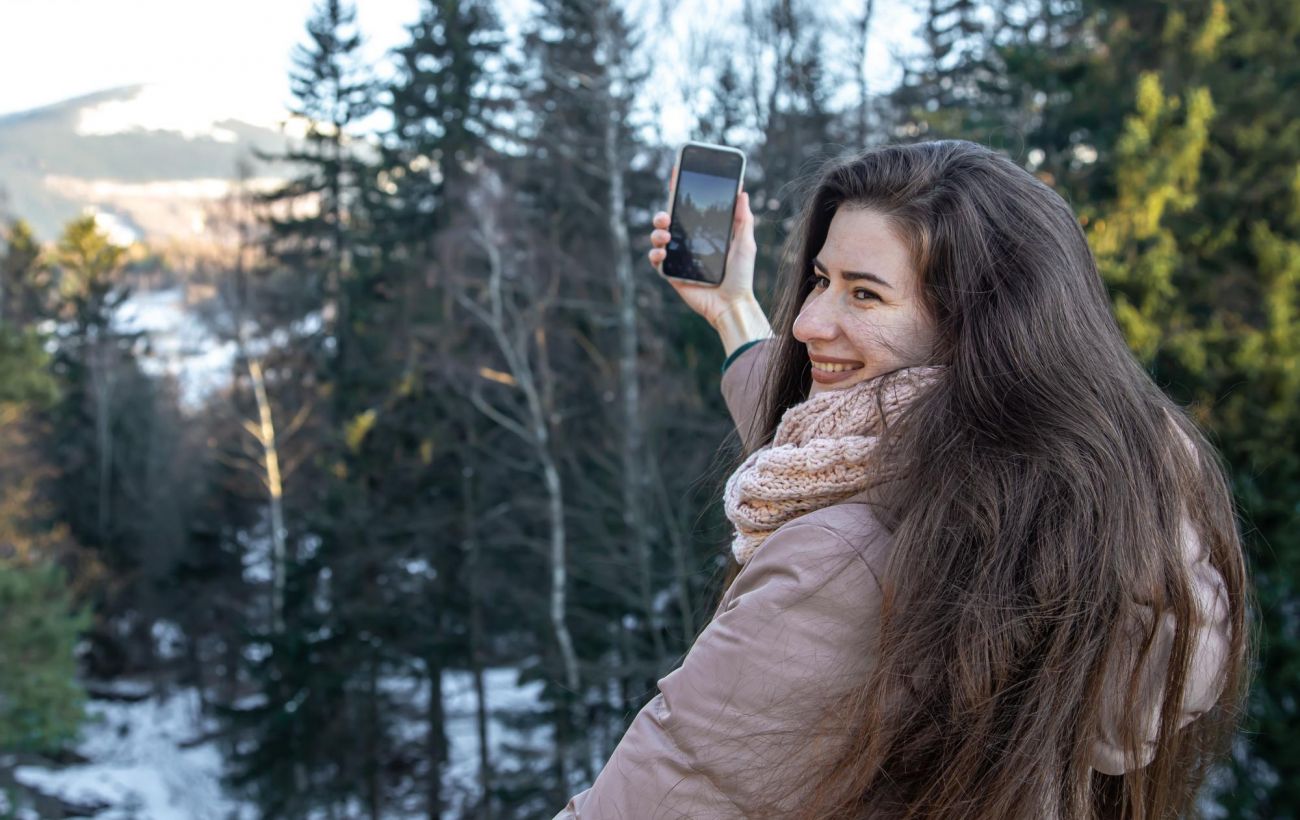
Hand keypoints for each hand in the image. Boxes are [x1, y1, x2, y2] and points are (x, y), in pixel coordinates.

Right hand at [648, 164, 758, 326]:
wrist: (732, 303)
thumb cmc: (741, 275)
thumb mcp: (745, 243)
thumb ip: (743, 219)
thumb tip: (741, 192)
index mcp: (704, 232)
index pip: (689, 208)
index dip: (680, 191)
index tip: (676, 174)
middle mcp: (689, 242)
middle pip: (668, 221)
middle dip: (662, 213)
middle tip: (667, 215)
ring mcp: (678, 258)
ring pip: (658, 238)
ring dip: (657, 233)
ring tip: (666, 236)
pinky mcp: (671, 274)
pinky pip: (656, 260)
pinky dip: (655, 254)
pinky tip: (662, 252)